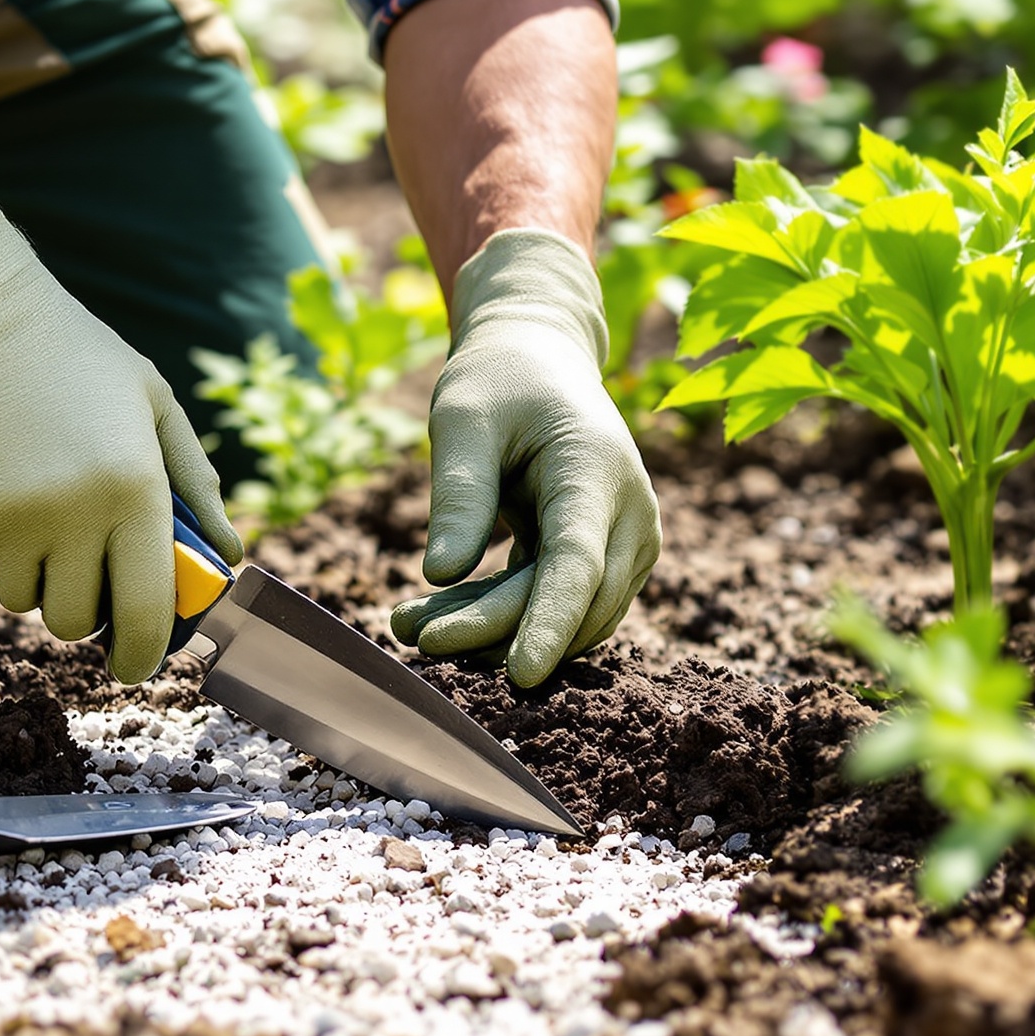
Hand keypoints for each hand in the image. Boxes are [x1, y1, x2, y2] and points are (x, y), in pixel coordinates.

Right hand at [0, 210, 240, 681]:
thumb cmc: (72, 355)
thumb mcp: (151, 404)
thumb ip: (194, 484)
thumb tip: (228, 559)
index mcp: (130, 489)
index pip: (143, 611)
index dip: (142, 654)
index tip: (136, 667)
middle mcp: (65, 514)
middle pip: (71, 620)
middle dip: (77, 604)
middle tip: (76, 560)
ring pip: (13, 596)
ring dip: (24, 568)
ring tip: (28, 503)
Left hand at [390, 230, 659, 684]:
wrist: (540, 359)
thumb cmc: (498, 379)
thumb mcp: (463, 417)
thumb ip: (459, 492)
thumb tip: (438, 574)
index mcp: (597, 469)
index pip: (580, 564)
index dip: (550, 623)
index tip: (521, 676)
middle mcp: (629, 513)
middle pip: (571, 599)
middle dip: (493, 630)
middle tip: (405, 631)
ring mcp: (626, 542)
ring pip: (567, 615)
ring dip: (491, 631)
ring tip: (407, 622)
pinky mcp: (605, 559)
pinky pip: (558, 604)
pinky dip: (500, 616)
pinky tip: (435, 614)